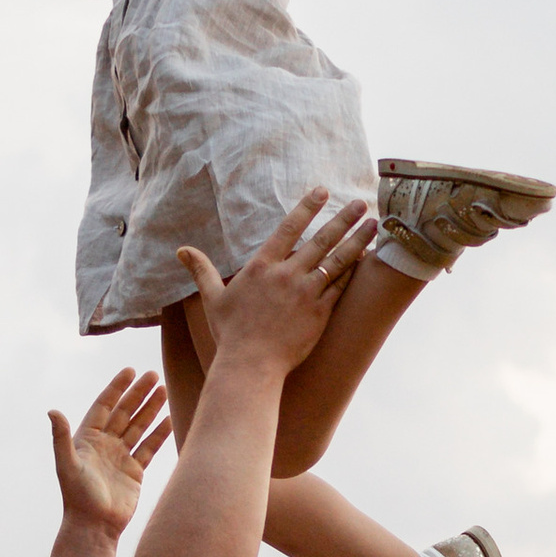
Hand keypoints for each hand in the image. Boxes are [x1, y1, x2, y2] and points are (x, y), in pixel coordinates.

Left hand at [49, 366, 170, 535]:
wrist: (94, 527)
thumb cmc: (77, 498)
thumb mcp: (67, 464)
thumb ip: (61, 437)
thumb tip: (52, 411)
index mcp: (87, 439)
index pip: (104, 406)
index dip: (117, 388)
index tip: (130, 371)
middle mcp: (104, 445)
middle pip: (124, 412)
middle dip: (138, 393)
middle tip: (153, 375)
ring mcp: (120, 457)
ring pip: (138, 426)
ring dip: (151, 409)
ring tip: (164, 390)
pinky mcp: (134, 471)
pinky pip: (149, 447)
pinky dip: (160, 433)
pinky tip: (170, 419)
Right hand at [177, 191, 376, 378]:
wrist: (250, 365)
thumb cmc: (231, 333)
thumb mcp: (213, 299)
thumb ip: (201, 270)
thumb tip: (181, 251)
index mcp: (262, 266)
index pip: (289, 228)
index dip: (307, 207)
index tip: (323, 191)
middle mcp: (286, 274)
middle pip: (321, 239)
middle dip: (343, 218)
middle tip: (361, 203)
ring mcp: (305, 293)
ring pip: (337, 260)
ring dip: (358, 239)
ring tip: (374, 224)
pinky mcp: (320, 312)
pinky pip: (341, 286)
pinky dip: (354, 271)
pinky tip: (367, 258)